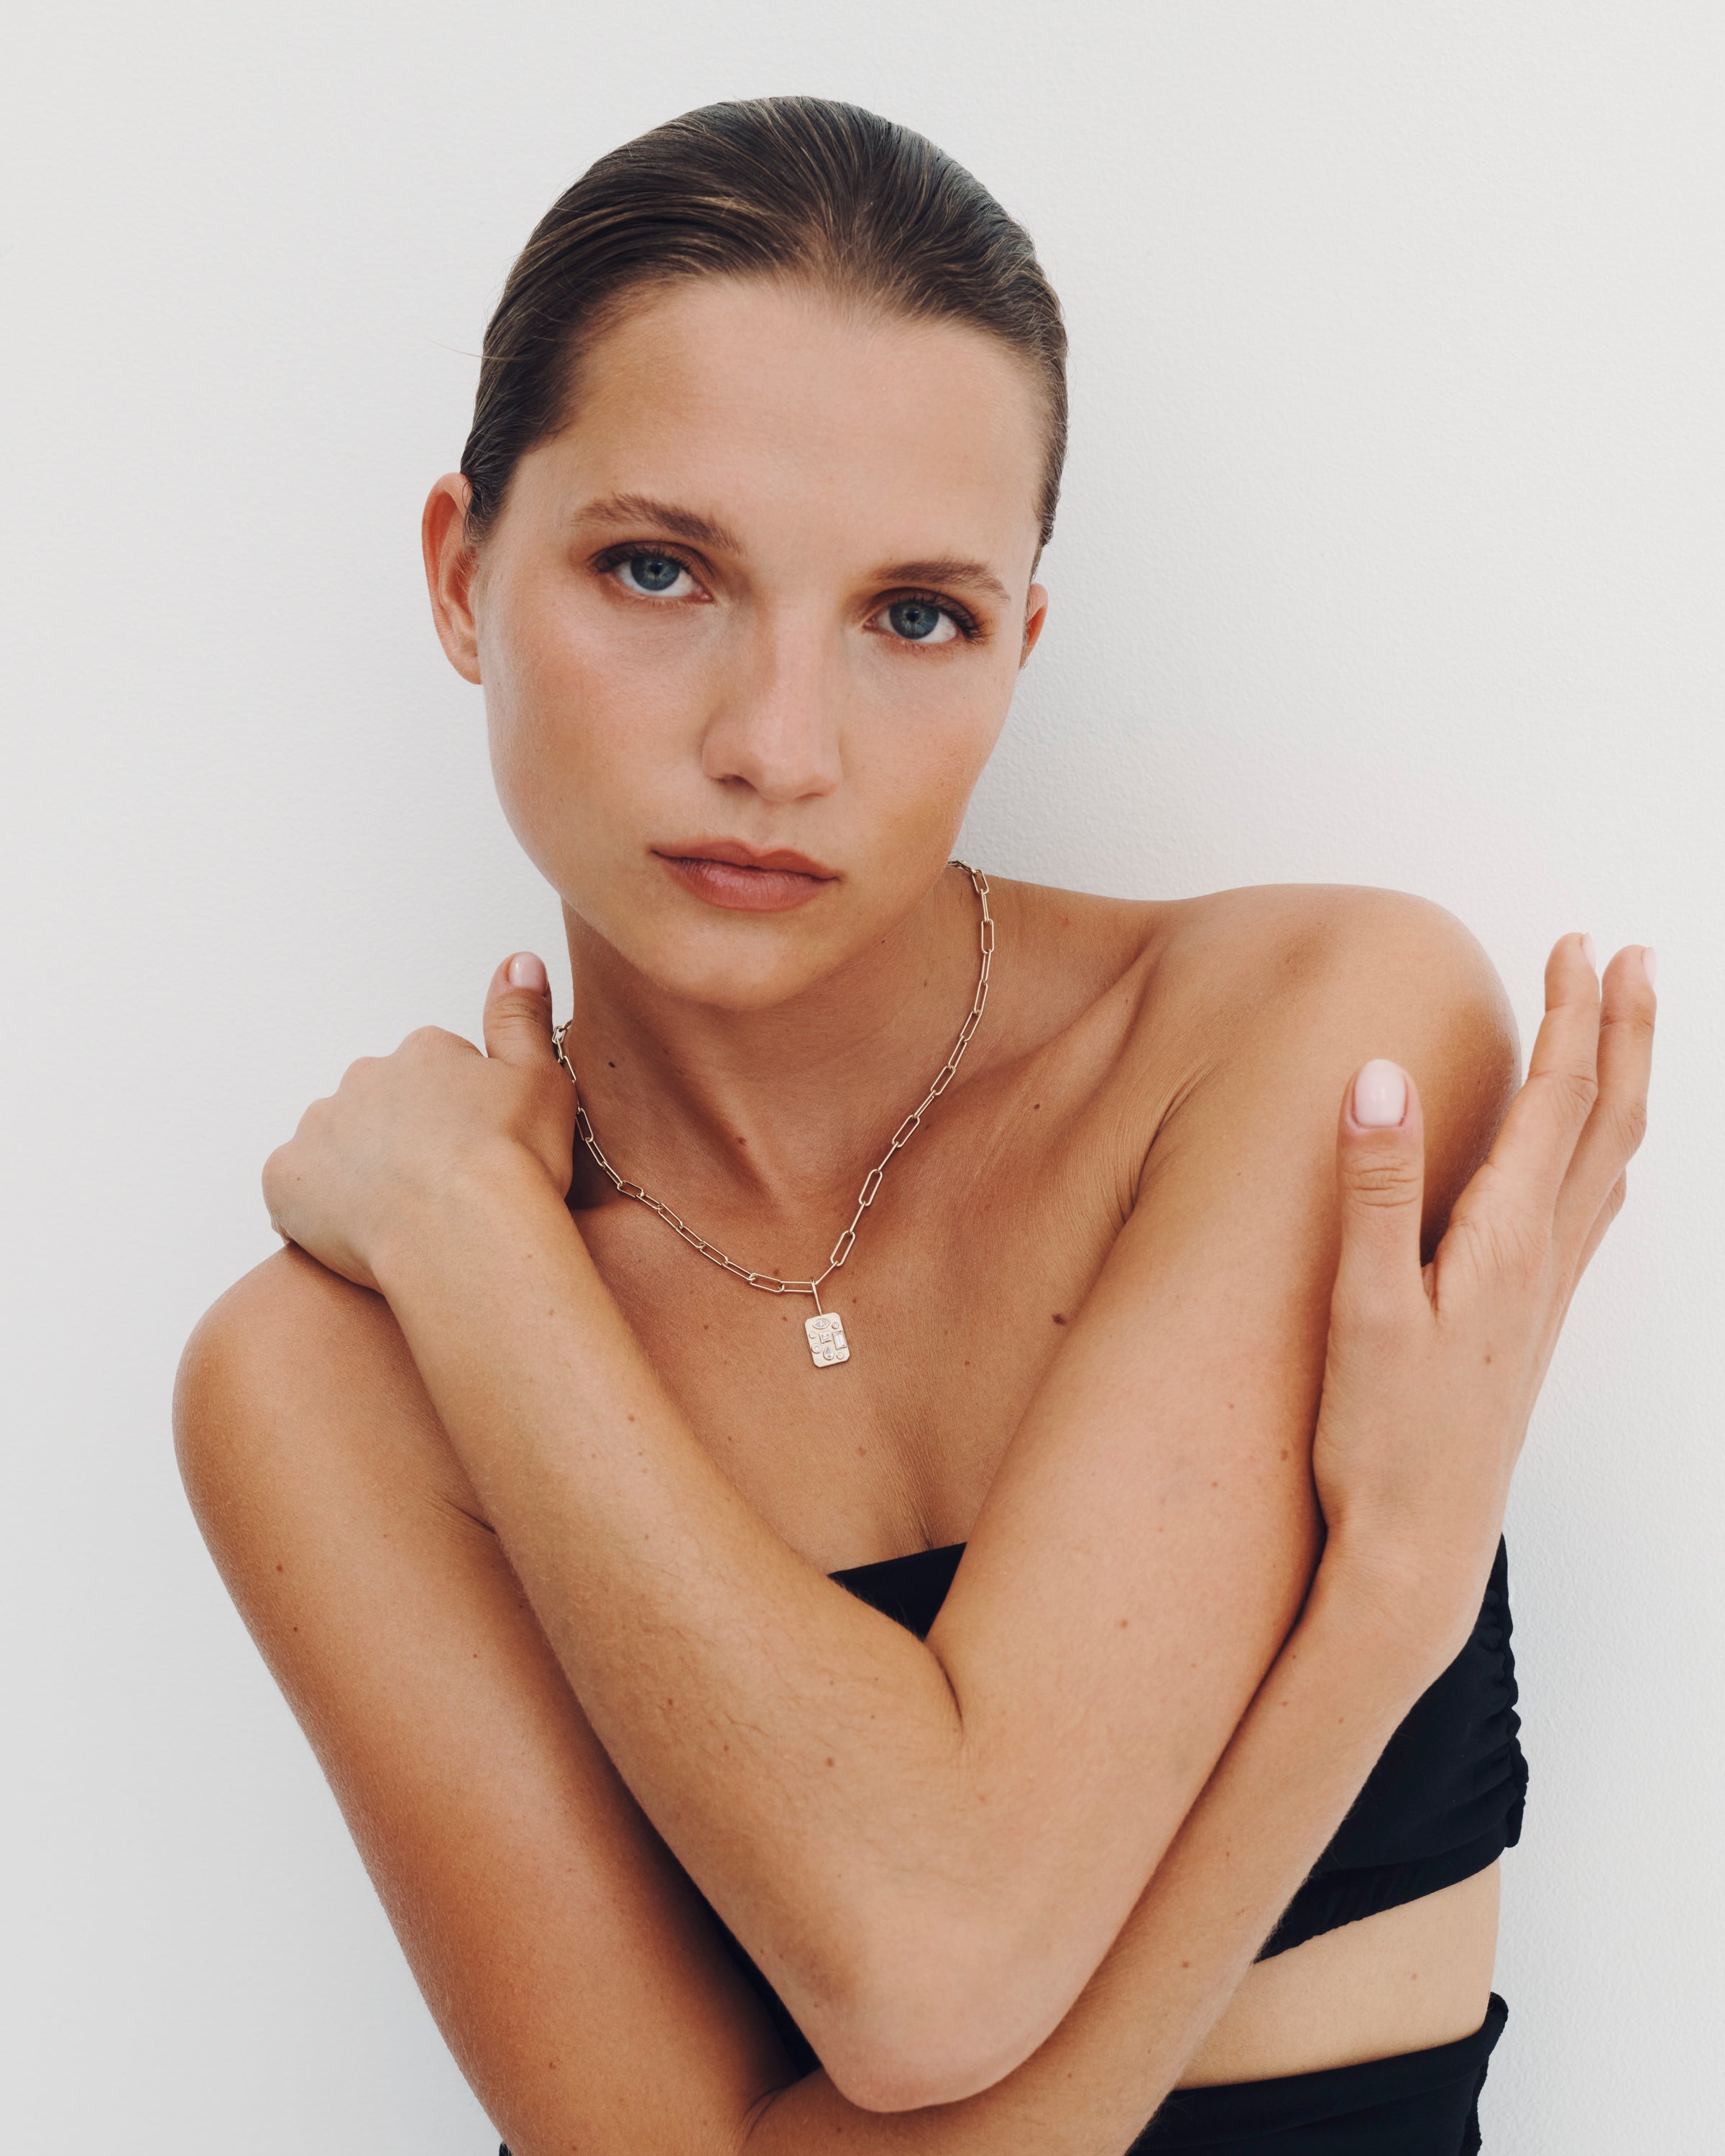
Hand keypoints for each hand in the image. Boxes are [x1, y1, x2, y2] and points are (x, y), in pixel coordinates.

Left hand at [261, 954, 574, 1290]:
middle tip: (444, 1187)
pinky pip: (294, 1189)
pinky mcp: (286, 1178)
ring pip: (337, 1144)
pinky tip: (357, 1232)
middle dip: (405, 1139)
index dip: (460, 1117)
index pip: (435, 1073)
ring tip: (406, 1216)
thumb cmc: (513, 1165)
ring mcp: (320, 1127)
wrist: (467, 1234)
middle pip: (382, 1106)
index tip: (481, 1150)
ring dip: (361, 1171)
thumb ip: (520, 1017)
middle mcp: (364, 1077)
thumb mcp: (542, 1078)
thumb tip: (517, 961)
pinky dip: (315, 1208)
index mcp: (423, 1053)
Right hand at [1312, 934, 1654, 1655]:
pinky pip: (1591, 1219)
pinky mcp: (1530, 1328)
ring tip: (1626, 1035)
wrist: (1419, 1549)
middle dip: (1624, 1033)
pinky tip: (1599, 1169)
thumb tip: (1378, 1075)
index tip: (1579, 946)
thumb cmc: (1383, 1440)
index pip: (1559, 1101)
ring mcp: (1545, 1297)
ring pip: (1611, 1165)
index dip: (1572, 1017)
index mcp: (1507, 1241)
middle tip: (1634, 959)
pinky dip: (1606, 1160)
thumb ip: (1374, 1186)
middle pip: (1608, 1121)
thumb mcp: (1362, 1306)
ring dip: (1623, 1087)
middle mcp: (1545, 1261)